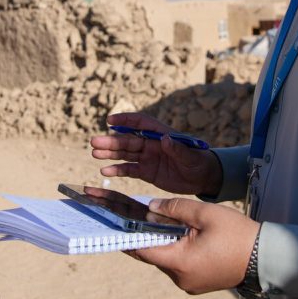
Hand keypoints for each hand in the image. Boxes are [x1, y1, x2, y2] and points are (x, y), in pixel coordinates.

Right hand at [90, 113, 222, 195]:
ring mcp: (147, 158)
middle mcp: (151, 144)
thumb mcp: (190, 155)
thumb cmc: (199, 161)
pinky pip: (129, 170)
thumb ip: (177, 148)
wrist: (202, 178)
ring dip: (110, 153)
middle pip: (127, 140)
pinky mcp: (147, 172)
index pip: (140, 123)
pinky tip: (105, 171)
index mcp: (161, 134)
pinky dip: (117, 170)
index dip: (125, 120)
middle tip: (94, 142)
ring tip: (95, 154)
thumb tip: (165, 139)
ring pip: (125, 154)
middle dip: (111, 140)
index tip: (110, 120)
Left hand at [127, 197, 258, 294]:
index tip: (114, 224)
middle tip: (141, 216)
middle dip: (148, 235)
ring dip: (165, 243)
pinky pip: (179, 266)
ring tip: (169, 223)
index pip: (141, 250)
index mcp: (179, 262)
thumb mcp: (205, 214)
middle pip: (153, 254)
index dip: (127, 236)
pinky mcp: (198, 284)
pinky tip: (185, 236)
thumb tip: (151, 207)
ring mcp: (189, 284)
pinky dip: (177, 251)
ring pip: (166, 260)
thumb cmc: (236, 234)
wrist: (266, 257)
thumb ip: (175, 208)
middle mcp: (180, 279)